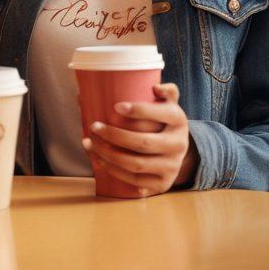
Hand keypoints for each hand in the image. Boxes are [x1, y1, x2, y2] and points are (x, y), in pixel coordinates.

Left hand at [82, 82, 196, 196]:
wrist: (178, 150)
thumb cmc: (164, 120)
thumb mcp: (167, 103)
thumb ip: (164, 91)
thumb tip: (154, 85)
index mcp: (179, 120)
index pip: (162, 114)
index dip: (139, 110)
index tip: (115, 106)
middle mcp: (179, 144)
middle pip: (143, 143)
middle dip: (114, 135)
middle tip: (94, 126)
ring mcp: (172, 166)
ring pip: (136, 164)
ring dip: (108, 155)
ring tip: (89, 143)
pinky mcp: (162, 184)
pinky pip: (135, 181)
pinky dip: (114, 171)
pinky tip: (99, 160)